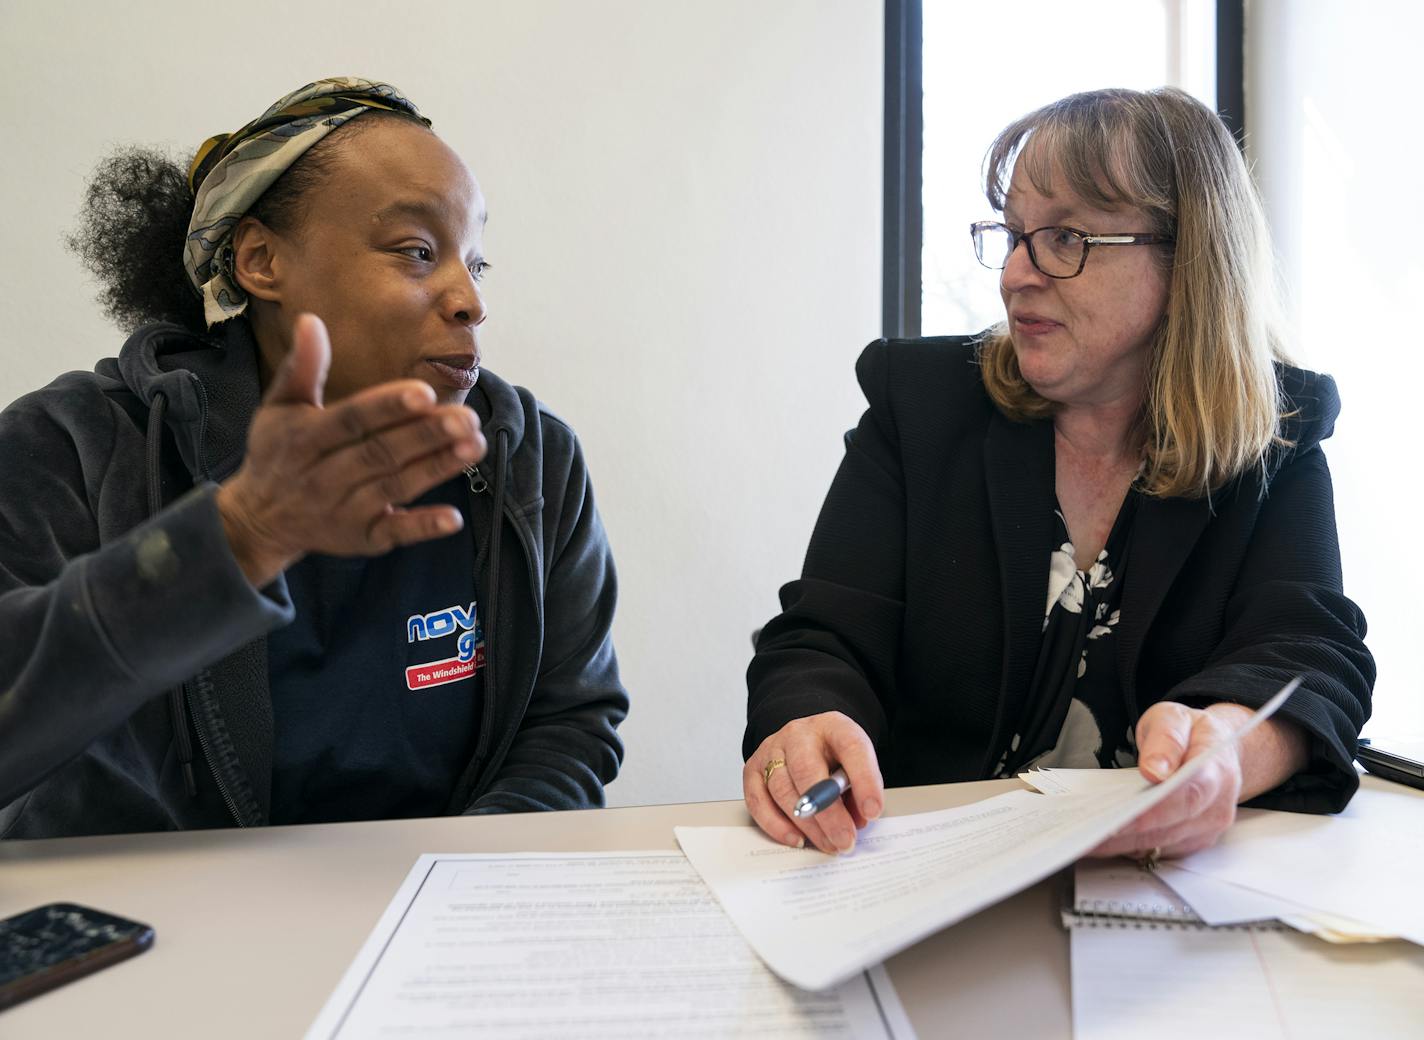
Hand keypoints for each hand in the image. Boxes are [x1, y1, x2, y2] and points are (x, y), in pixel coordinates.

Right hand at [216, 313, 486, 586]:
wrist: (260, 519)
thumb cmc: (278, 451)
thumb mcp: (279, 408)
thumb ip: (301, 368)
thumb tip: (311, 320)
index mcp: (304, 438)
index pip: (351, 420)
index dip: (387, 407)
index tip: (424, 392)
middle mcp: (323, 477)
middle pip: (380, 454)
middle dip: (426, 436)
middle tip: (468, 418)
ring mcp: (344, 511)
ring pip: (394, 487)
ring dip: (436, 469)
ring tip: (475, 446)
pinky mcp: (361, 539)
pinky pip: (393, 533)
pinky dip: (422, 527)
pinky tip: (454, 518)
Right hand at [742, 711, 883, 853]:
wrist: (807, 741)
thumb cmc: (834, 756)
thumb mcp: (856, 764)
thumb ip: (859, 790)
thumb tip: (857, 821)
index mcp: (833, 726)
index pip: (851, 747)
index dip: (864, 780)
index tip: (872, 811)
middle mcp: (798, 734)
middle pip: (807, 771)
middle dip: (829, 812)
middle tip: (845, 840)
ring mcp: (771, 750)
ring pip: (782, 789)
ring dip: (807, 824)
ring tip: (828, 844)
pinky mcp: (752, 769)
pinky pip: (757, 801)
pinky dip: (776, 825)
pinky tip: (797, 839)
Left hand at [1090, 702, 1307, 860]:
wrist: (1217, 748)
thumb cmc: (1191, 733)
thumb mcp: (1174, 718)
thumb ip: (1166, 740)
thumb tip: (1155, 770)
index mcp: (1216, 770)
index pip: (1188, 796)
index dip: (1154, 812)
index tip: (1120, 817)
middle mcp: (1217, 805)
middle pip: (1172, 827)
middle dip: (1128, 834)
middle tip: (1089, 835)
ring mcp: (1208, 827)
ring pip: (1163, 844)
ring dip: (1124, 845)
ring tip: (1087, 840)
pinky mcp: (1195, 840)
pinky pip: (1161, 849)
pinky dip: (1131, 846)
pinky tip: (1104, 841)